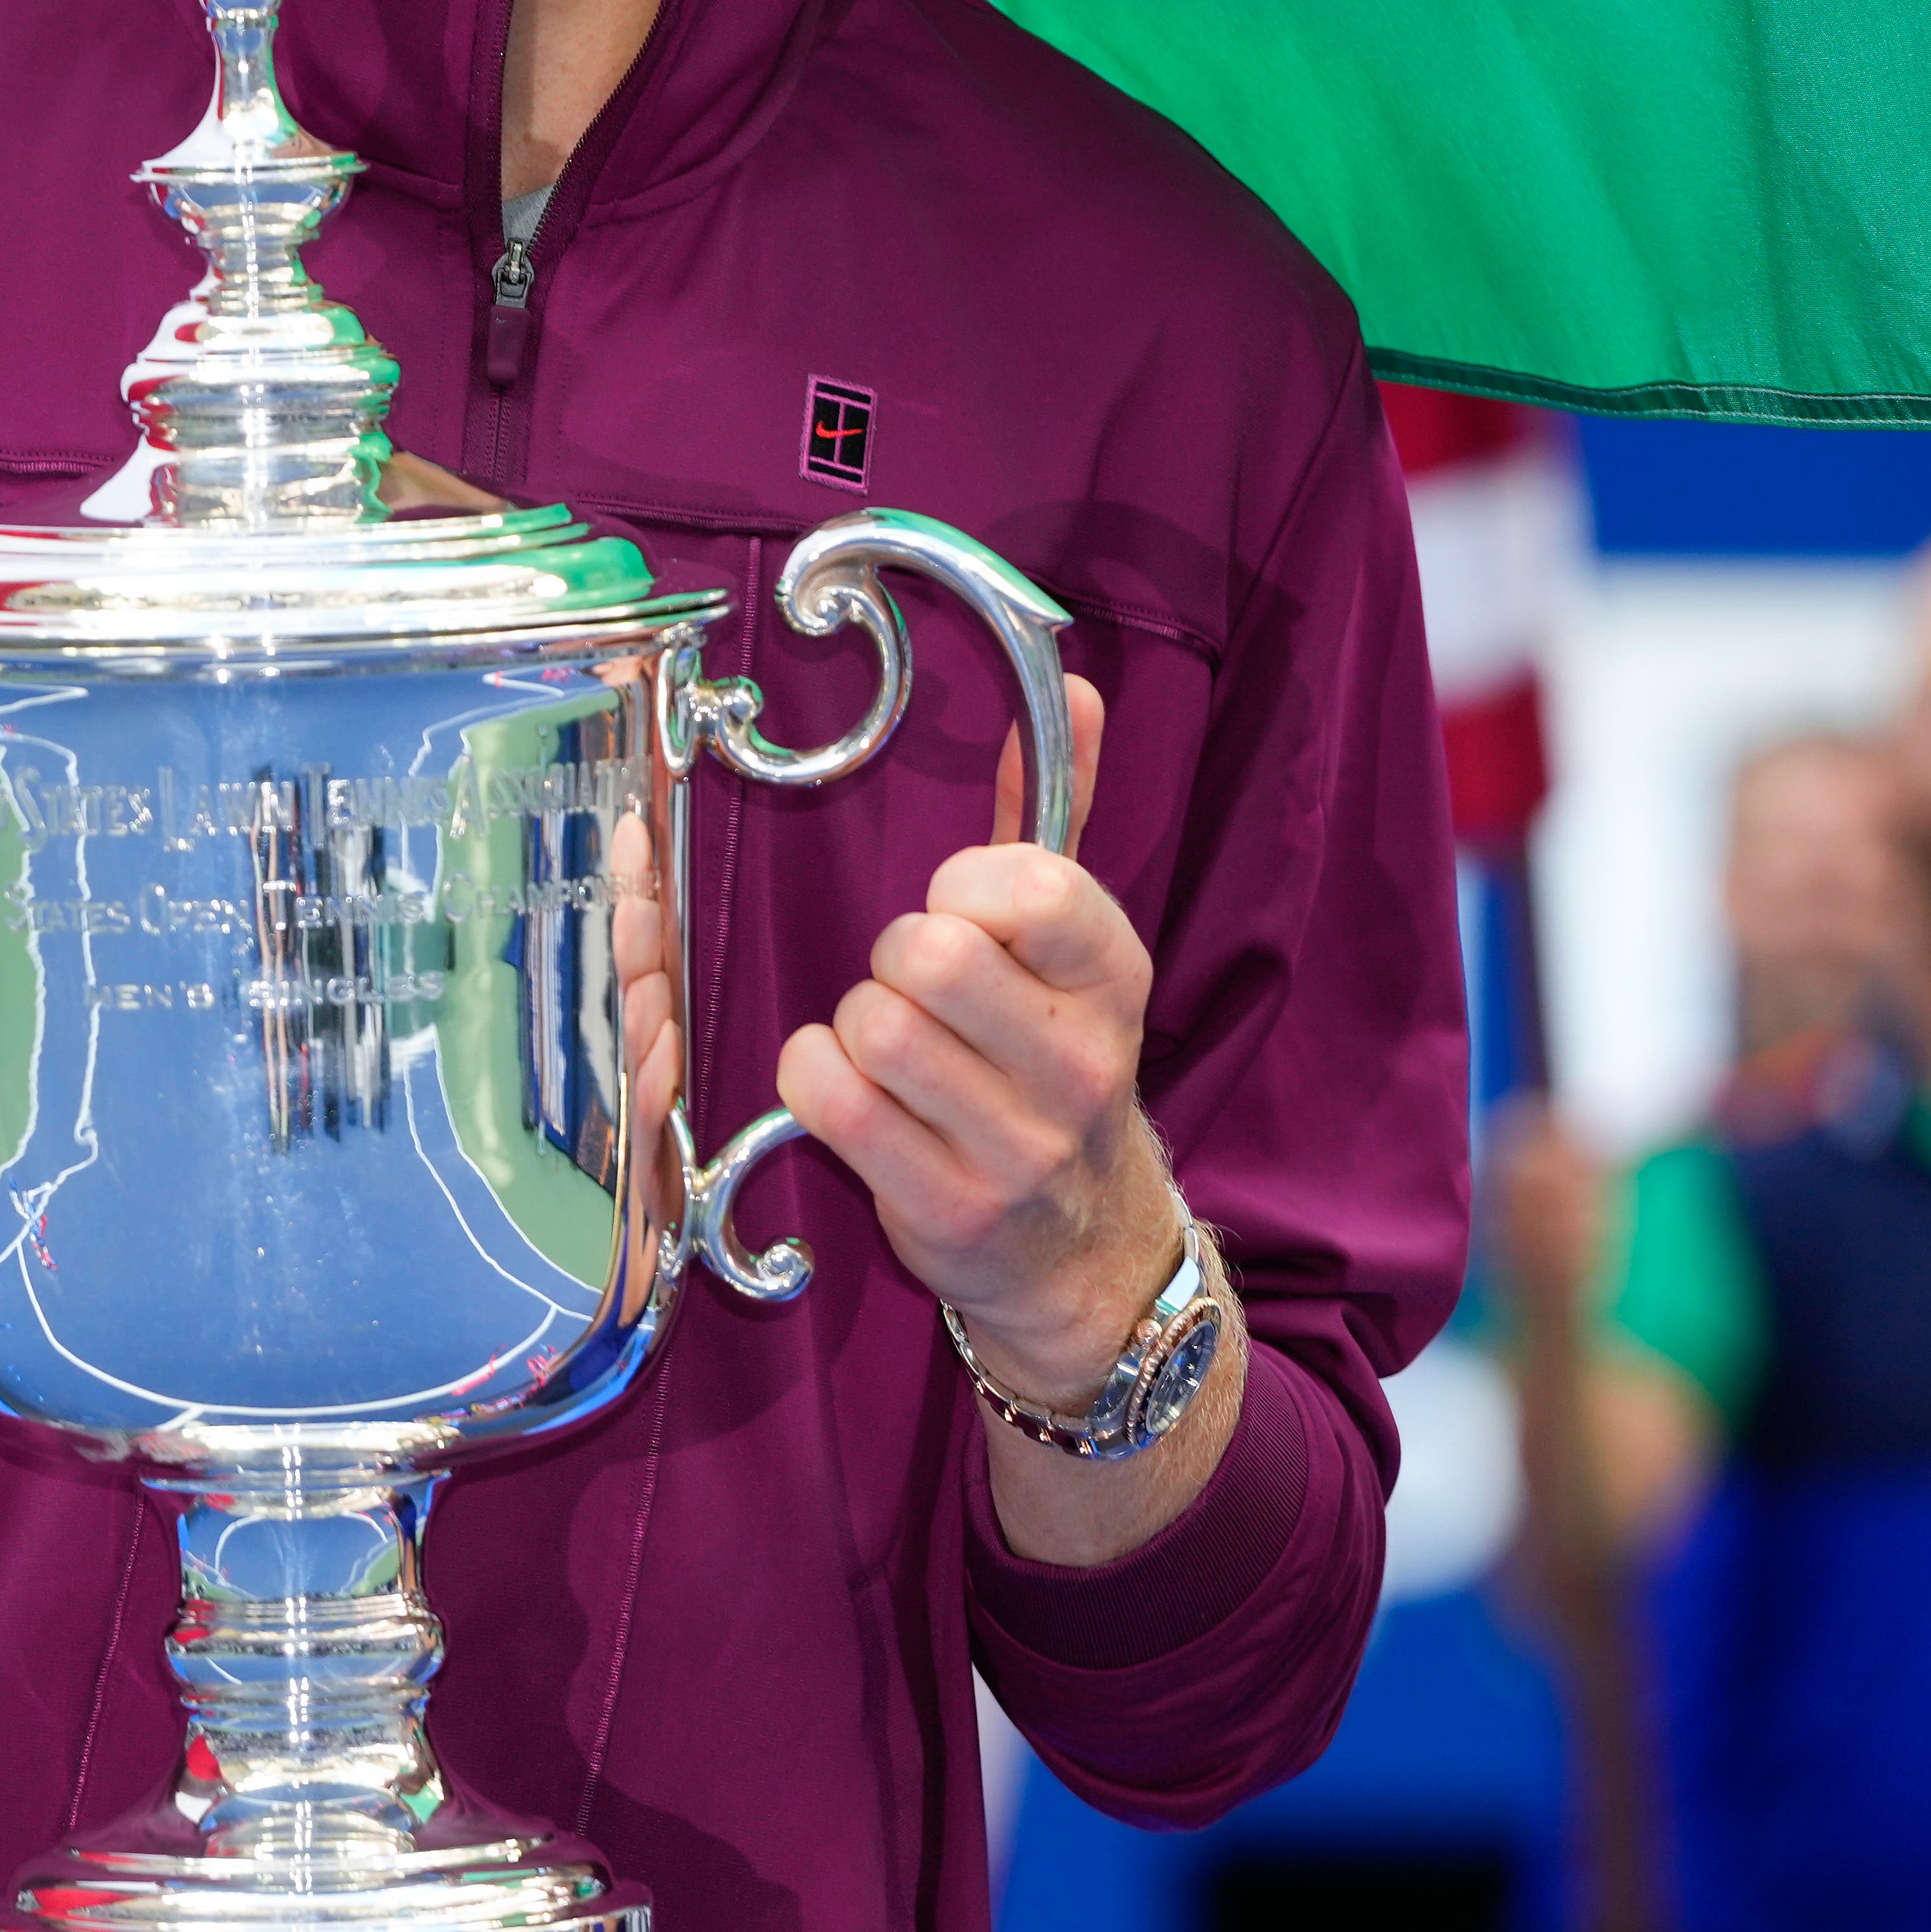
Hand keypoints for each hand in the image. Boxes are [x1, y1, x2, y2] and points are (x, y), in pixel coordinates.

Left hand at [771, 675, 1180, 1404]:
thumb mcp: (1072, 941)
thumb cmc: (1047, 1061)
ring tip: (891, 1050)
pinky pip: (832, 1100)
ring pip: (872, 1026)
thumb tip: (1078, 683)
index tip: (958, 910)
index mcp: (1114, 977)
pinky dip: (815, 1083)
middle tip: (911, 991)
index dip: (963, 885)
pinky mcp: (949, 1207)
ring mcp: (1021, 1144)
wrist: (1083, 1248)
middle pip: (929, 954)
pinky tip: (853, 1098)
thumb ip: (1058, 807)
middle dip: (892, 959)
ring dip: (851, 1026)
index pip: (1031, 885)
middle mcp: (1082, 1062)